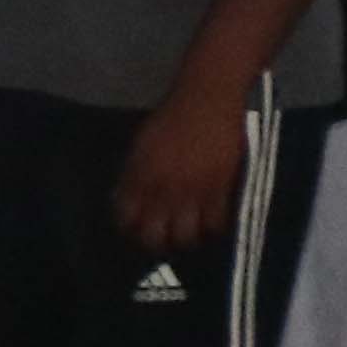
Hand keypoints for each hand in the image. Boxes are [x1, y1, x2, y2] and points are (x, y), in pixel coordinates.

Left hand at [114, 82, 250, 249]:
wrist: (206, 101)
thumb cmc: (171, 119)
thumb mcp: (141, 147)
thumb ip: (134, 175)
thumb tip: (128, 200)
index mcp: (139, 177)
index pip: (126, 218)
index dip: (127, 230)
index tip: (132, 232)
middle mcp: (162, 190)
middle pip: (153, 236)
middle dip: (154, 244)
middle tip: (160, 240)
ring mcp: (192, 192)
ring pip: (185, 236)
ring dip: (184, 241)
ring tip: (186, 237)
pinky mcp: (221, 189)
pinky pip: (215, 224)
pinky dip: (212, 230)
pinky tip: (210, 227)